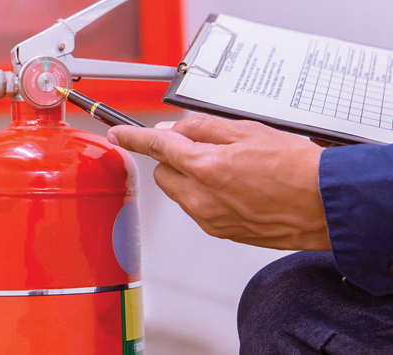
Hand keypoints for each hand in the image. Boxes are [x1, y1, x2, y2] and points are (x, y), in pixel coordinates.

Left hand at [107, 114, 329, 250]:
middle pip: (163, 173)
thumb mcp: (248, 130)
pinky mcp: (219, 232)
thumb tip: (174, 130)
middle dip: (175, 159)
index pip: (156, 146)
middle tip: (206, 150)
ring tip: (230, 170)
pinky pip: (197, 209)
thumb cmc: (298, 169)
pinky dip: (206, 196)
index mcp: (206, 166)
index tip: (118, 134)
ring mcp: (209, 218)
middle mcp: (201, 197)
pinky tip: (236, 189)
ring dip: (191, 178)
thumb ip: (202, 129)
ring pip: (179, 192)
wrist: (326, 205)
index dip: (133, 138)